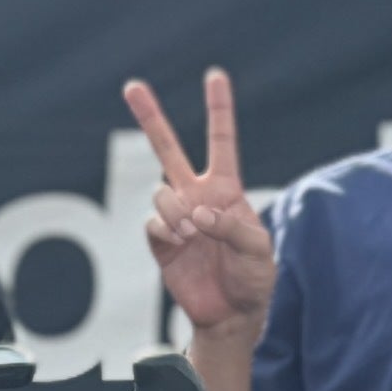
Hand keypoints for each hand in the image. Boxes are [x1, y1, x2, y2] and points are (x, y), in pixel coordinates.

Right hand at [126, 69, 274, 335]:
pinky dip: (167, 230)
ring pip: (161, 192)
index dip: (218, 109)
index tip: (215, 75)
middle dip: (150, 117)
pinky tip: (182, 242)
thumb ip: (232, 225)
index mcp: (226, 189)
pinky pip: (153, 223)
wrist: (230, 315)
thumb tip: (196, 213)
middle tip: (132, 85)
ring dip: (177, 210)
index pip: (221, 141)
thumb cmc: (253, 278)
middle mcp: (196, 196)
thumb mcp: (259, 249)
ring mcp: (176, 218)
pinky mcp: (160, 242)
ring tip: (194, 233)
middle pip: (168, 149)